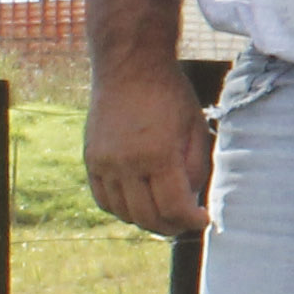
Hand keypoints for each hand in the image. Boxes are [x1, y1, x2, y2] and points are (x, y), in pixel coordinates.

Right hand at [84, 70, 213, 236]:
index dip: (192, 221)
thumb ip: (195, 167)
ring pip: (124, 213)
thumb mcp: (195, 128)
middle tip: (186, 222)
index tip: (203, 220)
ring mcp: (103, 163)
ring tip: (165, 214)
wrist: (129, 67)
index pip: (174, 208)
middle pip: (148, 217)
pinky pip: (104, 199)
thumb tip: (190, 200)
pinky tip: (139, 203)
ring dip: (146, 221)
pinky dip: (122, 209)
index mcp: (158, 155)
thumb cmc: (169, 95)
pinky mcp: (90, 159)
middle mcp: (126, 164)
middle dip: (172, 226)